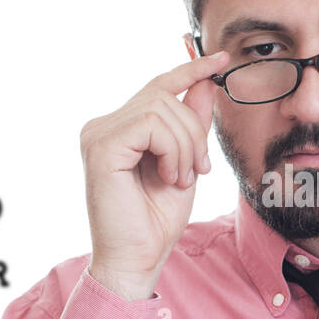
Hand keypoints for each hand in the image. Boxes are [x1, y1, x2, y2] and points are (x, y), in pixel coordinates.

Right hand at [80, 50, 224, 299]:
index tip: (222, 59)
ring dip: (186, 146)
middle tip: (198, 170)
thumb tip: (207, 82)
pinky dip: (172, 150)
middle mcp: (102, 126)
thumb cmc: (156, 220)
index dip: (191, 68)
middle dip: (194, 131)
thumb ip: (192, 123)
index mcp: (119, 128)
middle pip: (164, 96)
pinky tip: (169, 176)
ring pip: (161, 108)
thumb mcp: (185, 163)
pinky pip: (151, 125)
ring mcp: (97, 134)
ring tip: (182, 179)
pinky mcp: (100, 146)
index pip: (158, 86)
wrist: (136, 260)